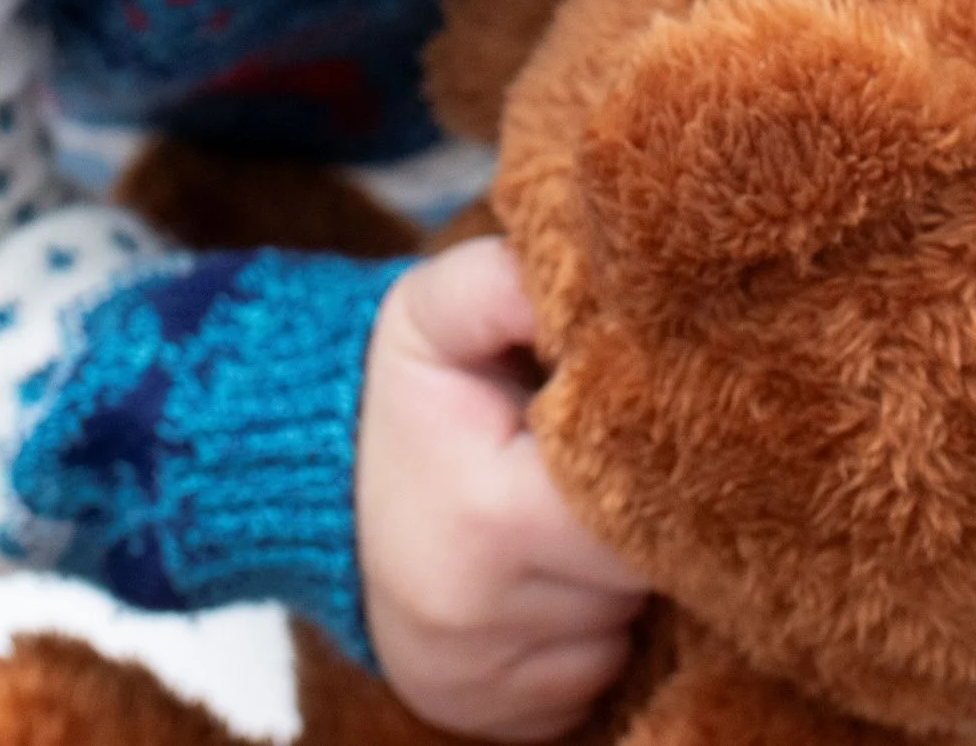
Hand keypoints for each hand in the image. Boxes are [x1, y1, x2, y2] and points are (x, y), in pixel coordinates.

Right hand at [356, 237, 648, 739]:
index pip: (636, 509)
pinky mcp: (489, 720)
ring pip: (620, 629)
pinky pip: (591, 678)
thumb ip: (506, 282)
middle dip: (646, 522)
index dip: (662, 464)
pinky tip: (552, 574)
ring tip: (574, 515)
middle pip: (636, 577)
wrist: (313, 495)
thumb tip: (590, 274)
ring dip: (620, 579)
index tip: (656, 424)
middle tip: (618, 463)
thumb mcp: (435, 311)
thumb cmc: (401, 398)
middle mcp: (481, 617)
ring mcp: (483, 680)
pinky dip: (590, 631)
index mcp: (488, 514)